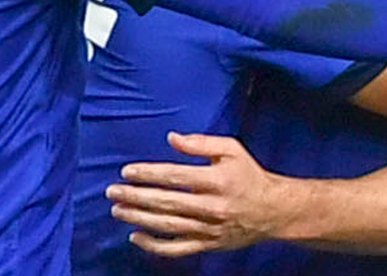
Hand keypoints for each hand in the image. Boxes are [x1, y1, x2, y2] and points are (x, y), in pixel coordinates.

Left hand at [108, 133, 302, 256]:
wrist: (273, 210)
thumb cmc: (249, 175)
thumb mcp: (231, 150)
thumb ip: (201, 143)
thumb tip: (171, 138)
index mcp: (216, 180)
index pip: (175, 177)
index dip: (149, 174)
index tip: (127, 171)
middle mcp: (211, 206)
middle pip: (166, 202)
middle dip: (136, 197)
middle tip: (113, 192)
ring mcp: (208, 229)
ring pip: (168, 226)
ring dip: (139, 219)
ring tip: (117, 211)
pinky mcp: (208, 244)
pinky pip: (177, 249)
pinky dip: (154, 246)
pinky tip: (136, 237)